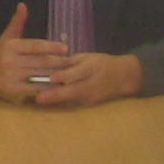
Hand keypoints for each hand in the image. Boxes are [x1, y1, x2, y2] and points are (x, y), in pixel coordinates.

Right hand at [0, 5, 71, 100]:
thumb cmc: (0, 53)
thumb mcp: (8, 36)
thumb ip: (18, 22)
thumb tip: (23, 5)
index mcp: (11, 46)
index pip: (34, 46)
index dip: (51, 47)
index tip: (66, 48)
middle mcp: (10, 61)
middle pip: (40, 62)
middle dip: (59, 62)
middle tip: (73, 62)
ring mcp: (12, 76)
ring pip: (40, 75)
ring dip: (56, 75)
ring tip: (70, 73)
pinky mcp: (14, 90)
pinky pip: (35, 88)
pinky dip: (48, 87)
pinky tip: (58, 85)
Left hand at [28, 51, 142, 108]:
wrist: (124, 77)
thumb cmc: (101, 64)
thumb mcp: (87, 57)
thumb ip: (69, 62)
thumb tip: (47, 62)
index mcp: (93, 67)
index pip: (79, 72)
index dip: (65, 75)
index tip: (51, 78)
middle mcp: (93, 84)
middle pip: (74, 90)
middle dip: (56, 95)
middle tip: (39, 98)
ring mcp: (92, 96)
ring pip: (73, 100)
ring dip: (56, 102)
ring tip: (39, 101)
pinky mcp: (91, 105)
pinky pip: (75, 105)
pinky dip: (61, 105)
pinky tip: (48, 104)